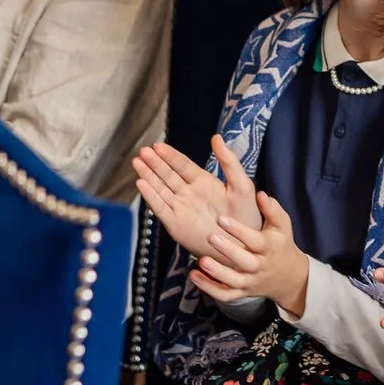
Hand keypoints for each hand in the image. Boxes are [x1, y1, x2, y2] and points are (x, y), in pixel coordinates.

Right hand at [132, 135, 260, 261]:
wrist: (243, 247)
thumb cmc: (246, 216)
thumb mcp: (242, 185)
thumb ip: (229, 162)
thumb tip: (217, 137)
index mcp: (204, 182)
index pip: (182, 165)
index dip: (170, 155)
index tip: (158, 146)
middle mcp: (189, 194)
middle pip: (167, 175)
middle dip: (155, 163)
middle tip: (143, 151)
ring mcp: (181, 208)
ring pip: (160, 189)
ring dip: (148, 176)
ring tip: (137, 163)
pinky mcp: (175, 224)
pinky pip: (160, 207)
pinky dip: (150, 196)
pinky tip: (141, 183)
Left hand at [195, 193, 312, 311]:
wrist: (287, 277)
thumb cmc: (280, 244)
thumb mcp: (282, 226)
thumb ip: (272, 210)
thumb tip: (260, 195)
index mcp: (269, 248)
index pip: (255, 240)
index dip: (239, 230)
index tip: (222, 219)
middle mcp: (259, 266)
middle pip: (244, 261)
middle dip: (228, 251)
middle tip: (210, 238)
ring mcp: (249, 281)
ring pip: (233, 281)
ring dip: (217, 273)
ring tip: (201, 261)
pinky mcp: (241, 292)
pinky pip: (225, 295)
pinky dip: (209, 288)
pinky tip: (194, 276)